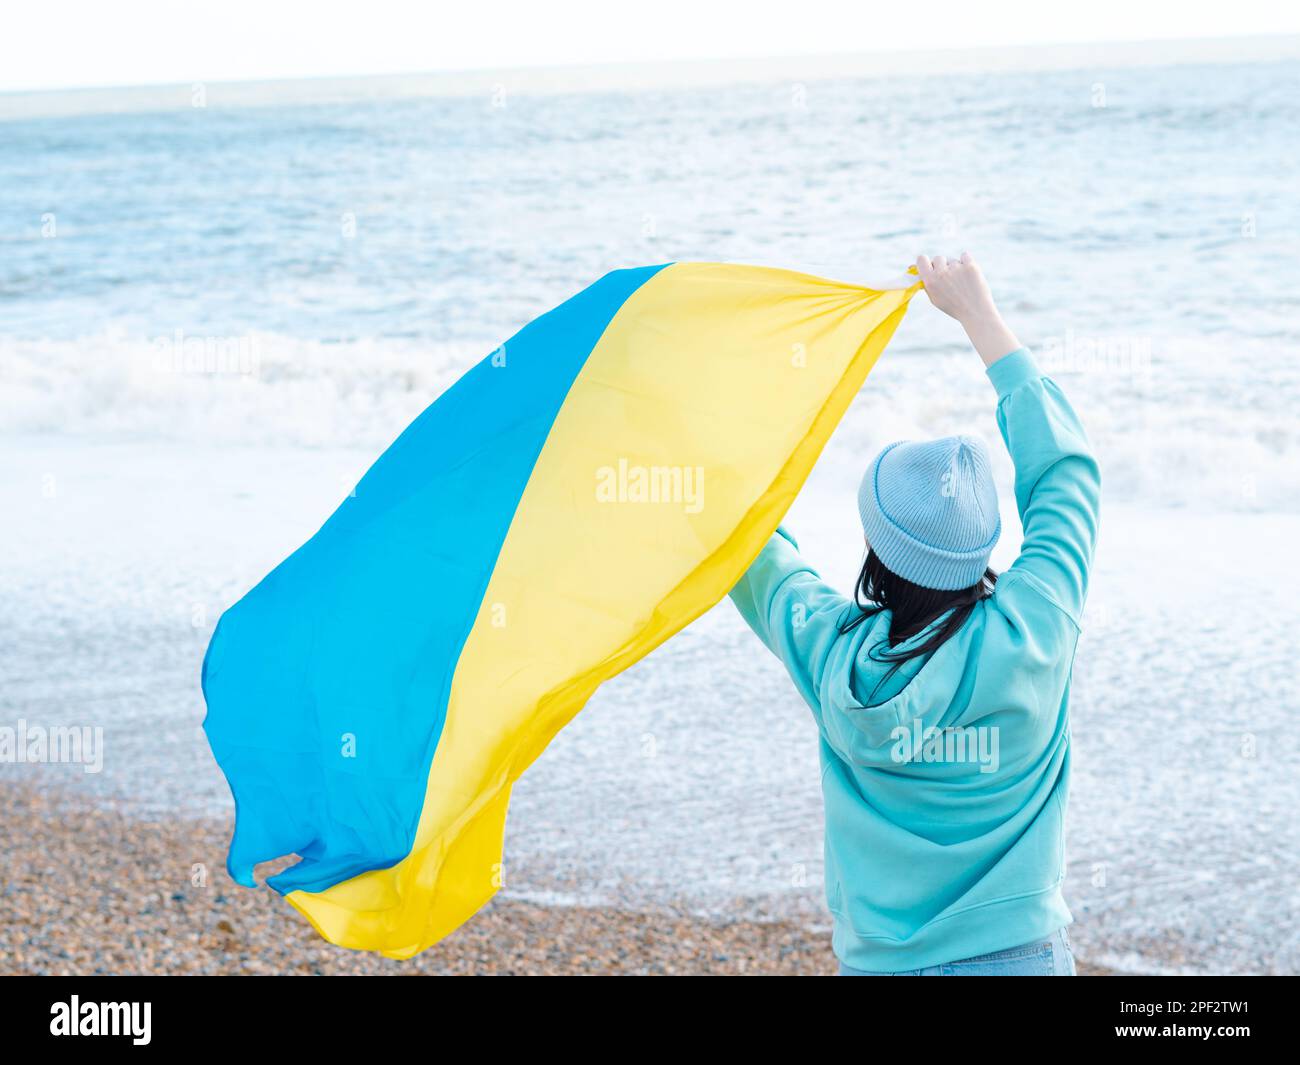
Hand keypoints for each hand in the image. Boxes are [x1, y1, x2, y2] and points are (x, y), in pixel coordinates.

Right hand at [915, 252, 1020, 367]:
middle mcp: (941, 273)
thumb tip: (916, 268)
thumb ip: (927, 283)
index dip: (926, 261)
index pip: (921, 259)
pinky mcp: (970, 266)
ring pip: (953, 260)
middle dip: (943, 265)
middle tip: (950, 278)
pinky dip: (967, 262)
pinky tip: (969, 274)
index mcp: (930, 281)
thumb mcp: (935, 298)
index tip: (931, 266)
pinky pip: (965, 255)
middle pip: (938, 258)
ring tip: (962, 283)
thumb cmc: (954, 306)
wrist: (976, 312)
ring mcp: (956, 268)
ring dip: (956, 267)